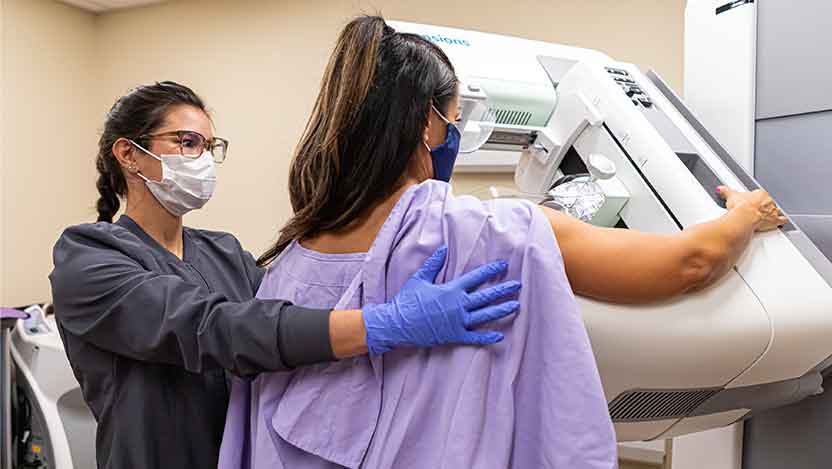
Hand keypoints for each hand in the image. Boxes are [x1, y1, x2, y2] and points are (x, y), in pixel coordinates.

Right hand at [362, 246, 520, 354]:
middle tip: (518, 285)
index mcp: (451, 290)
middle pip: (486, 296)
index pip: (476, 277)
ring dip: (502, 310)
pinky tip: (500, 337)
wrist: (397, 324)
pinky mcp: (453, 336)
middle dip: (503, 290)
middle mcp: (458, 305)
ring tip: (516, 306)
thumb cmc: (406, 301)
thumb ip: (433, 264)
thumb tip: (443, 248)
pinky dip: (487, 338)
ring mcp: (457, 322)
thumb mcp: (419, 279)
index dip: (491, 270)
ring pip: (485, 316)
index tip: (504, 265)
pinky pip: (474, 337)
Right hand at [717, 186, 786, 231]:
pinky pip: (782, 220)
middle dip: (764, 206)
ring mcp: (773, 211)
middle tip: (756, 210)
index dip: (755, 199)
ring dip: (774, 212)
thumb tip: (721, 188)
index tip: (750, 202)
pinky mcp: (775, 221)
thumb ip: (726, 191)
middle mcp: (769, 201)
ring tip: (769, 215)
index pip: (760, 194)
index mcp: (760, 193)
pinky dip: (782, 221)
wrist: (744, 218)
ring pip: (777, 210)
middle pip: (768, 202)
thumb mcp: (731, 196)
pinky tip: (781, 222)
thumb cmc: (740, 207)